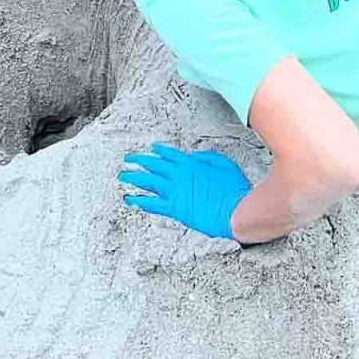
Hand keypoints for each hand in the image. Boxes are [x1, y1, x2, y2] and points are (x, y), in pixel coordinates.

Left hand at [119, 142, 251, 240]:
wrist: (235, 209)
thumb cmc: (234, 189)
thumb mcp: (224, 164)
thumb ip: (206, 158)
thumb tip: (194, 156)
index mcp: (190, 162)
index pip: (169, 154)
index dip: (158, 151)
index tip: (151, 149)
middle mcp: (179, 174)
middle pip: (153, 164)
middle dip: (139, 160)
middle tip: (129, 159)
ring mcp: (174, 191)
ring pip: (147, 182)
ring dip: (133, 178)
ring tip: (123, 176)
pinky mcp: (174, 208)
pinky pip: (151, 203)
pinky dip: (139, 201)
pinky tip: (131, 199)